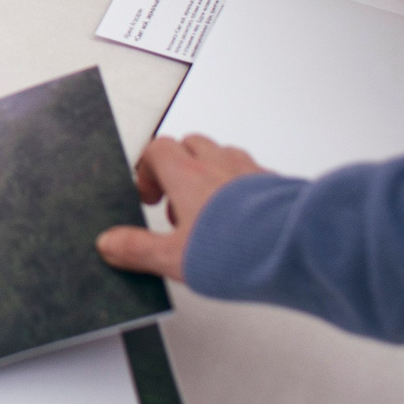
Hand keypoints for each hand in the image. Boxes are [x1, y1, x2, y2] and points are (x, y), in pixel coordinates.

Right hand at [96, 135, 268, 282]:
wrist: (295, 248)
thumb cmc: (237, 249)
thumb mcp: (174, 258)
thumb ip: (138, 249)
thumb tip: (108, 243)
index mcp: (187, 175)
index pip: (157, 149)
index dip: (147, 170)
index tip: (148, 197)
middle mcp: (219, 165)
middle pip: (191, 144)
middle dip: (179, 167)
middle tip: (177, 204)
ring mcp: (250, 172)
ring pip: (223, 156)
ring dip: (211, 174)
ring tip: (210, 212)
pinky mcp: (276, 185)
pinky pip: (252, 174)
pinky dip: (242, 188)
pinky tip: (243, 219)